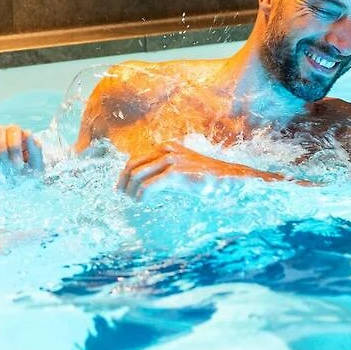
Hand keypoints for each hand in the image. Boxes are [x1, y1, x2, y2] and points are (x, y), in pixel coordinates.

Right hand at [0, 124, 44, 172]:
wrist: (11, 190)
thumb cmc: (24, 174)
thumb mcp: (35, 166)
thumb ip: (35, 150)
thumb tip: (28, 133)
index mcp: (16, 135)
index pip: (13, 129)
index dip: (14, 146)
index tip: (17, 165)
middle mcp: (0, 133)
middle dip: (2, 150)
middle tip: (6, 165)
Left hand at [117, 142, 285, 199]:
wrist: (229, 179)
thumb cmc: (205, 178)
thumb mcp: (180, 172)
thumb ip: (163, 173)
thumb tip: (143, 184)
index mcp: (166, 147)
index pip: (136, 158)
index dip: (125, 174)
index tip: (121, 188)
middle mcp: (167, 150)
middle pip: (133, 164)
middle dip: (124, 181)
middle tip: (122, 195)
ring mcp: (172, 159)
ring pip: (138, 174)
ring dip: (131, 189)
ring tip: (133, 200)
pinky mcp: (176, 172)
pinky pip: (150, 185)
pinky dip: (142, 195)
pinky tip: (142, 202)